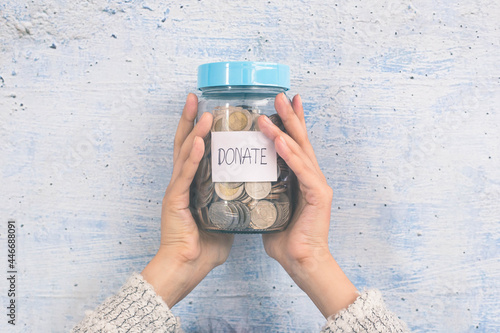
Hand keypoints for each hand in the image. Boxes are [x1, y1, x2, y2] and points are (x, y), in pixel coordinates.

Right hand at [142, 93, 233, 307]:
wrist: (186, 267)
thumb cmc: (203, 246)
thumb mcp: (222, 217)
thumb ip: (231, 202)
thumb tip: (248, 194)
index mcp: (191, 185)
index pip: (194, 150)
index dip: (197, 128)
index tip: (204, 109)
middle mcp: (181, 183)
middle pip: (184, 143)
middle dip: (190, 119)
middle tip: (196, 98)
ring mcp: (176, 191)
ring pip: (184, 155)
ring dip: (196, 133)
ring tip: (206, 115)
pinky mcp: (175, 202)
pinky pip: (185, 176)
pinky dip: (192, 159)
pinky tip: (200, 144)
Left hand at [258, 93, 357, 317]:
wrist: (301, 262)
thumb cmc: (285, 237)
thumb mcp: (270, 206)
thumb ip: (263, 190)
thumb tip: (244, 180)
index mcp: (301, 178)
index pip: (294, 145)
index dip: (290, 123)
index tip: (283, 103)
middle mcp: (312, 177)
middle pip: (300, 141)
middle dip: (290, 117)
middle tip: (281, 96)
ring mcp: (318, 185)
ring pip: (301, 151)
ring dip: (286, 131)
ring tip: (274, 113)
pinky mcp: (319, 196)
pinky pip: (303, 171)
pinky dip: (291, 155)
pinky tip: (281, 142)